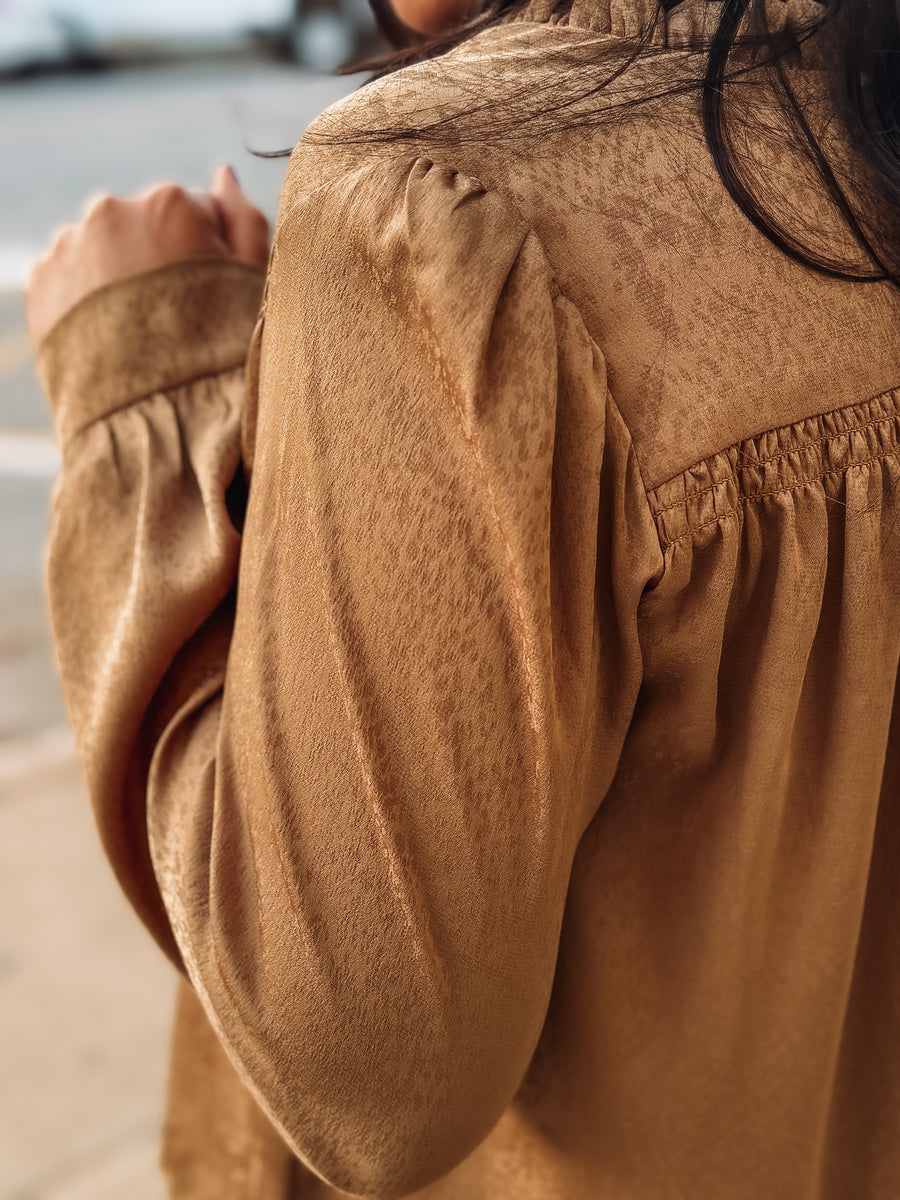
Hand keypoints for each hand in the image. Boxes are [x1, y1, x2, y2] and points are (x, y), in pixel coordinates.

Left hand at [25, 164, 269, 347]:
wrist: (160, 417)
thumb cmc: (219, 352)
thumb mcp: (252, 285)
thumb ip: (243, 219)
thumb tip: (223, 172)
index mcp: (171, 202)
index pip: (193, 211)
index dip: (207, 255)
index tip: (210, 297)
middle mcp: (110, 210)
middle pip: (142, 225)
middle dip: (156, 260)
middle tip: (173, 318)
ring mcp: (68, 244)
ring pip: (102, 249)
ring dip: (117, 277)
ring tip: (138, 332)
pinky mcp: (39, 280)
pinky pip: (68, 278)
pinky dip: (86, 299)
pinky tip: (111, 337)